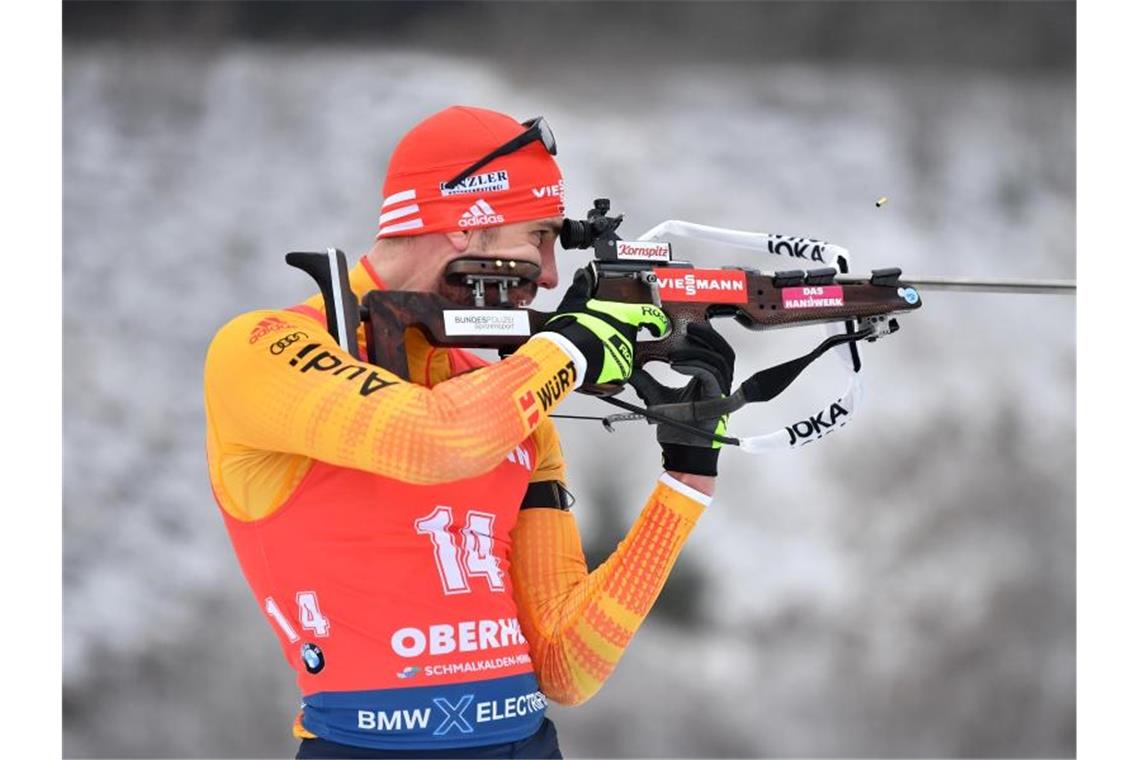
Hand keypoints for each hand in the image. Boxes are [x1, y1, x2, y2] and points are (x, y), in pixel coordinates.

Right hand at [541, 269, 669, 384]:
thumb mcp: (576, 300)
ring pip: (622, 354)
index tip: (659, 326)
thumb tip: (582, 276)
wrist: (568, 351)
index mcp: (623, 315)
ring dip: (611, 352)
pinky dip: (608, 369)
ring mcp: (626, 354)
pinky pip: (617, 370)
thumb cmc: (574, 326)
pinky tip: (594, 363)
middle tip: (600, 336)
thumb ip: (583, 287)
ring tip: (592, 350)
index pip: (650, 315)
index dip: (657, 321)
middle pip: (630, 335)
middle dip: (616, 336)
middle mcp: (628, 334)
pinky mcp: (620, 371)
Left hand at [629, 322, 735, 476]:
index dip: (704, 336)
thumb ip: (646, 381)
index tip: (687, 326)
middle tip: (689, 327)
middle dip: (707, 336)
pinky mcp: (716, 398)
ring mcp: (719, 391)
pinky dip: (693, 366)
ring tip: (676, 351)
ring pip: (718, 360)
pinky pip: (709, 375)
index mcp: (707, 379)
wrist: (681, 450)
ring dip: (697, 351)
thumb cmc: (675, 428)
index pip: (714, 350)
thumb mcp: (656, 397)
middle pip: (722, 350)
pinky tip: (675, 364)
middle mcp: (717, 383)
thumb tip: (628, 369)